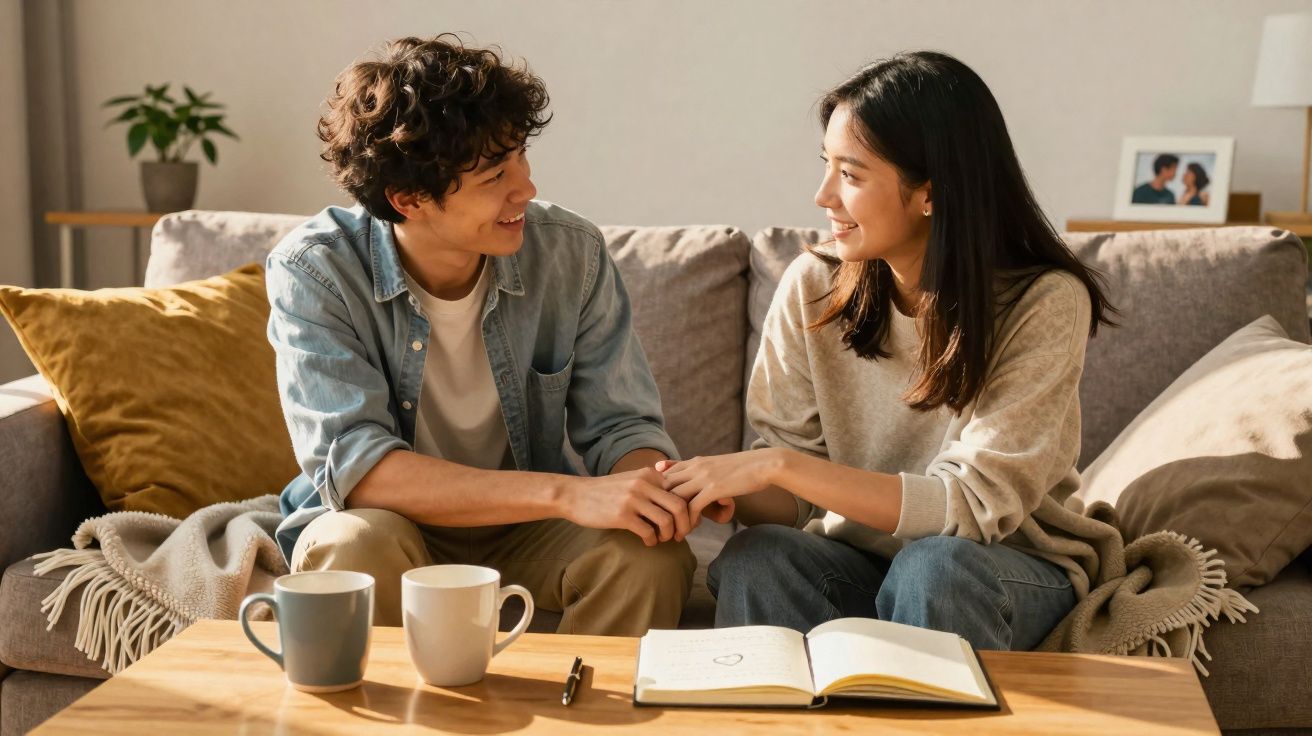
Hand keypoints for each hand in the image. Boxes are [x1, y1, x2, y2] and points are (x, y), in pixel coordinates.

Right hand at [562, 467, 691, 545]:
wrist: (575, 495)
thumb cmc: (606, 492)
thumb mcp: (632, 480)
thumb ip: (653, 487)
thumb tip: (679, 504)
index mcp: (650, 475)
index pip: (681, 491)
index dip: (689, 510)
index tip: (686, 522)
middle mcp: (644, 484)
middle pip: (680, 506)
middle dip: (685, 525)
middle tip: (680, 535)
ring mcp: (633, 499)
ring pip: (667, 521)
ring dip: (668, 535)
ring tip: (661, 539)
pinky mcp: (622, 515)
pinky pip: (648, 532)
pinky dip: (652, 541)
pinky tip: (647, 542)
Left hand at [660, 449, 782, 522]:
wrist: (765, 464)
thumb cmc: (743, 468)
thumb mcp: (717, 465)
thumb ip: (702, 471)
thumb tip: (695, 482)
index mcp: (695, 462)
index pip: (665, 474)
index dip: (659, 493)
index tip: (660, 509)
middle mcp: (695, 467)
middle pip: (664, 487)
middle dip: (660, 507)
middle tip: (662, 524)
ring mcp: (703, 477)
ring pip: (676, 498)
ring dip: (673, 518)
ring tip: (674, 531)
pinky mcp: (714, 488)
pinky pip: (693, 507)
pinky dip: (688, 520)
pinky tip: (691, 529)